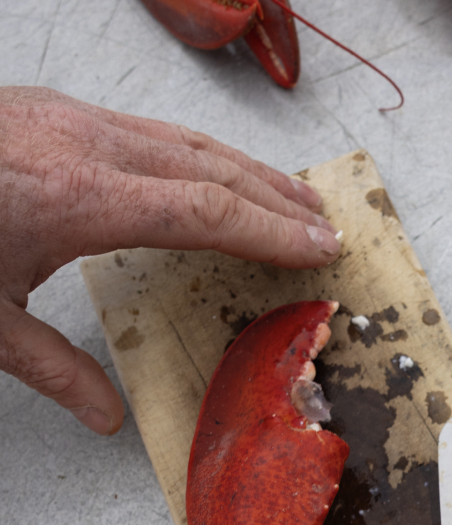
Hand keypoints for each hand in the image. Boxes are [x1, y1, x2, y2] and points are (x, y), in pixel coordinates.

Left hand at [0, 87, 342, 433]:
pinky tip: (210, 172)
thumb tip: (107, 418)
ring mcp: (70, 117)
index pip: (206, 210)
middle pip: (211, 166)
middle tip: (328, 226)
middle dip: (277, 197)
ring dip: (245, 170)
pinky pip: (150, 128)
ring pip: (183, 138)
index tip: (320, 248)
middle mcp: (87, 145)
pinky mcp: (52, 107)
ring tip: (291, 196)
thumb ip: (50, 366)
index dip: (271, 231)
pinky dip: (198, 153)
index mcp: (81, 198)